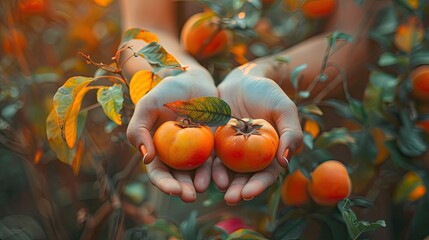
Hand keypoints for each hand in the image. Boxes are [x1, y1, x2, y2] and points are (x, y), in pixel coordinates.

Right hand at [126, 67, 216, 201]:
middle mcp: (177, 155)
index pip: (158, 172)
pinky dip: (217, 171)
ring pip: (198, 173)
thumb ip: (139, 129)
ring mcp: (197, 151)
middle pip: (178, 178)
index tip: (173, 190)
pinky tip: (221, 179)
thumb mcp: (148, 105)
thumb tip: (146, 159)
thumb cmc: (166, 91)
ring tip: (203, 189)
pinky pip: (216, 161)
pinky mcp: (214, 144)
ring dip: (200, 184)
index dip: (164, 183)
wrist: (192, 79)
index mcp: (158, 150)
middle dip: (182, 190)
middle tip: (189, 197)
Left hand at [214, 63, 302, 204]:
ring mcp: (230, 151)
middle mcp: (249, 157)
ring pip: (224, 171)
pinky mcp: (213, 142)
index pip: (265, 174)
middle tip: (230, 199)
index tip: (249, 193)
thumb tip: (285, 162)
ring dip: (219, 182)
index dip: (258, 186)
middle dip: (238, 190)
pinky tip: (199, 173)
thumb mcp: (284, 108)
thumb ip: (290, 132)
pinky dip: (204, 166)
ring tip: (211, 188)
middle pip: (244, 178)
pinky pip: (208, 156)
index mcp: (269, 153)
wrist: (243, 79)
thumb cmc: (268, 92)